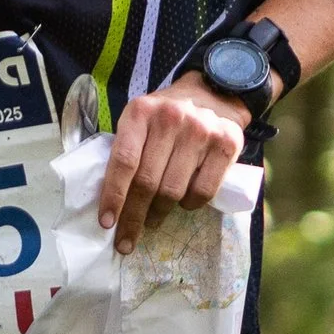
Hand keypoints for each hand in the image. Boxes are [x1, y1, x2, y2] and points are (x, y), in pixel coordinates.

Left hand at [99, 78, 248, 255]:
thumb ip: (127, 149)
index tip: (107, 223)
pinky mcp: (227, 144)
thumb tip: (112, 201)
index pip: (124, 161)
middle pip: (148, 182)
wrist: (213, 94)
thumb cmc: (167, 116)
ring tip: (152, 220)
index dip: (114, 195)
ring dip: (159, 213)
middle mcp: (171, 118)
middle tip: (126, 239)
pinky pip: (203, 191)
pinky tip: (182, 203)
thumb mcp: (140, 121)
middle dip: (134, 217)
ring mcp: (201, 131)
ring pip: (174, 190)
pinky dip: (189, 205)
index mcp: (141, 112)